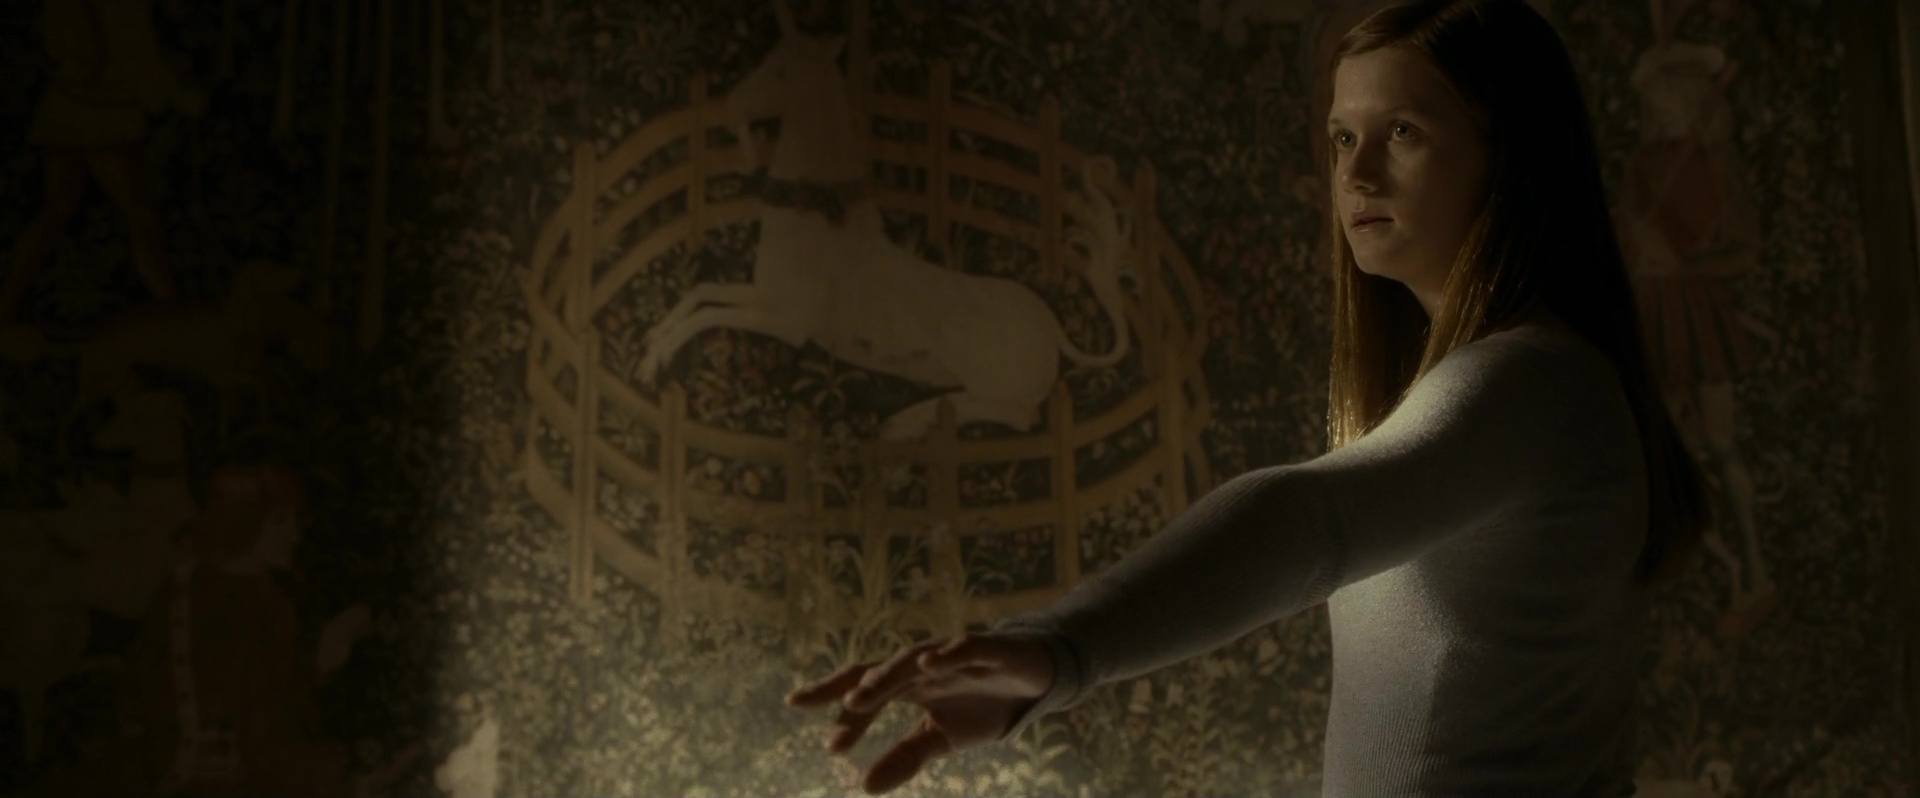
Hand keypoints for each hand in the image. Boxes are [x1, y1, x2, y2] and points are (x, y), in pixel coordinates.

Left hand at [784, 633, 1054, 794]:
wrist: (1033, 680)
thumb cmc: (979, 705)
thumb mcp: (939, 738)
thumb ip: (904, 757)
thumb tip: (864, 787)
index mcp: (906, 684)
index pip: (865, 693)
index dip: (841, 711)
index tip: (820, 734)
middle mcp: (923, 664)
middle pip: (880, 670)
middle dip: (855, 688)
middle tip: (835, 710)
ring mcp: (953, 653)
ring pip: (913, 657)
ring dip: (888, 674)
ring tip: (863, 695)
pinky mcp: (989, 646)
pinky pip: (965, 647)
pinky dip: (947, 653)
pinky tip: (929, 663)